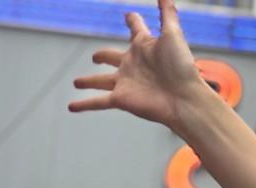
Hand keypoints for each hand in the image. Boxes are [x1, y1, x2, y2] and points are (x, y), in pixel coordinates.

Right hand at [69, 0, 211, 133]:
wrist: (184, 98)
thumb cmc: (181, 67)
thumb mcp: (172, 34)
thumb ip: (167, 13)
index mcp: (144, 47)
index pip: (136, 29)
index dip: (133, 21)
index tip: (129, 16)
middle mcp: (133, 64)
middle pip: (113, 57)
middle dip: (103, 56)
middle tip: (96, 56)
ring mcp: (125, 82)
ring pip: (101, 81)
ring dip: (88, 81)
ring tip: (76, 82)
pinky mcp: (121, 99)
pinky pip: (98, 102)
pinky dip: (83, 105)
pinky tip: (71, 107)